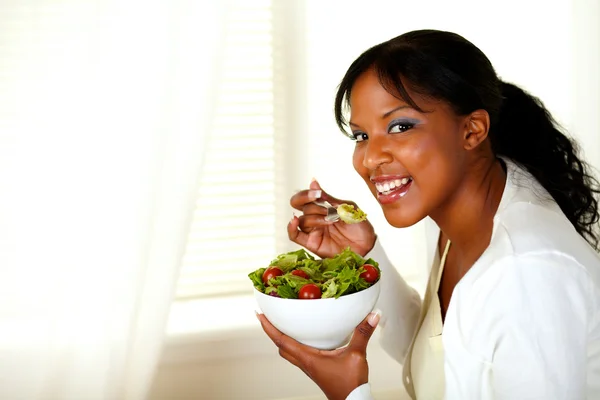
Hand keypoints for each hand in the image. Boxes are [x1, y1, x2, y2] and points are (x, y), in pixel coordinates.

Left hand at [257, 311, 380, 399]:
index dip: (268, 327)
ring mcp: (309, 367)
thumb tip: (371, 316)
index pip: (281, 340)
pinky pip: (299, 354)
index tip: (260, 314)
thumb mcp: (356, 355)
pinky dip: (295, 343)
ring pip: (288, 351)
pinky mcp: (315, 369)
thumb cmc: (349, 385)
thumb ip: (362, 334)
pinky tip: (305, 337)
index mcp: (308, 358)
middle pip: (280, 346)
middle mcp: (305, 362)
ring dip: (282, 338)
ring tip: (282, 323)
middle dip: (272, 331)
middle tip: (268, 316)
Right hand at [289, 179, 375, 257]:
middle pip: (298, 204)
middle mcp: (315, 216)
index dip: (307, 193)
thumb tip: (313, 182)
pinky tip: (295, 222)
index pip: (306, 196)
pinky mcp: (311, 243)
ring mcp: (313, 230)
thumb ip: (329, 198)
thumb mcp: (347, 207)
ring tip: (331, 220)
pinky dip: (291, 228)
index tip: (317, 193)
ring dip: (315, 218)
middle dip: (305, 200)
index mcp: (323, 206)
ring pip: (303, 219)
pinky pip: (294, 235)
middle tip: (317, 200)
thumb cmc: (360, 226)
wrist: (367, 245)